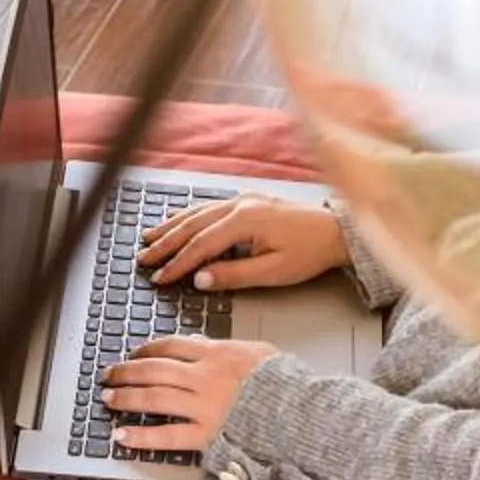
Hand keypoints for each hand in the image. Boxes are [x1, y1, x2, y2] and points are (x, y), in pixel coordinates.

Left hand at [103, 334, 279, 454]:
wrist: (303, 413)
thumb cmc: (287, 385)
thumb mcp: (260, 353)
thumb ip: (229, 351)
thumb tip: (208, 348)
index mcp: (217, 354)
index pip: (171, 345)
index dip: (147, 349)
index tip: (135, 353)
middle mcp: (204, 377)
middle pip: (154, 369)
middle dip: (126, 371)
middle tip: (109, 374)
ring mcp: (203, 406)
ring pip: (153, 398)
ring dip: (126, 397)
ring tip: (108, 398)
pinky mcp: (206, 435)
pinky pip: (165, 435)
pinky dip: (140, 436)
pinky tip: (122, 436)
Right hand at [138, 194, 346, 293]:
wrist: (336, 231)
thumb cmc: (309, 252)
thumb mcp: (272, 272)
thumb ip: (234, 275)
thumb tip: (200, 280)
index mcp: (246, 220)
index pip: (201, 245)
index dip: (177, 263)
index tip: (160, 278)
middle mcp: (241, 205)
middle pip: (193, 225)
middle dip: (166, 243)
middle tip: (143, 258)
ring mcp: (243, 199)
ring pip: (198, 212)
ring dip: (172, 226)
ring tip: (149, 238)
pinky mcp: (248, 201)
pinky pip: (210, 207)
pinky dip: (189, 215)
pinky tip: (177, 221)